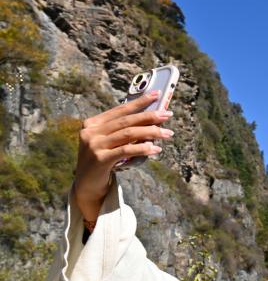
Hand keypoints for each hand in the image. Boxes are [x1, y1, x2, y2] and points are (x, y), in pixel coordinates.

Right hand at [74, 91, 173, 221]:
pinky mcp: (100, 159)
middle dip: (149, 116)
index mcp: (93, 123)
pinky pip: (125, 151)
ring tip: (167, 133)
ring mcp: (94, 145)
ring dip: (151, 132)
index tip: (156, 95)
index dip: (139, 102)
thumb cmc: (103, 162)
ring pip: (128, 134)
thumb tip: (152, 121)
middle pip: (126, 121)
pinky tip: (155, 148)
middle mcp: (91, 132)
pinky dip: (142, 148)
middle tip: (167, 114)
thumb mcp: (110, 143)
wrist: (88, 185)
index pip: (120, 110)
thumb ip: (124, 132)